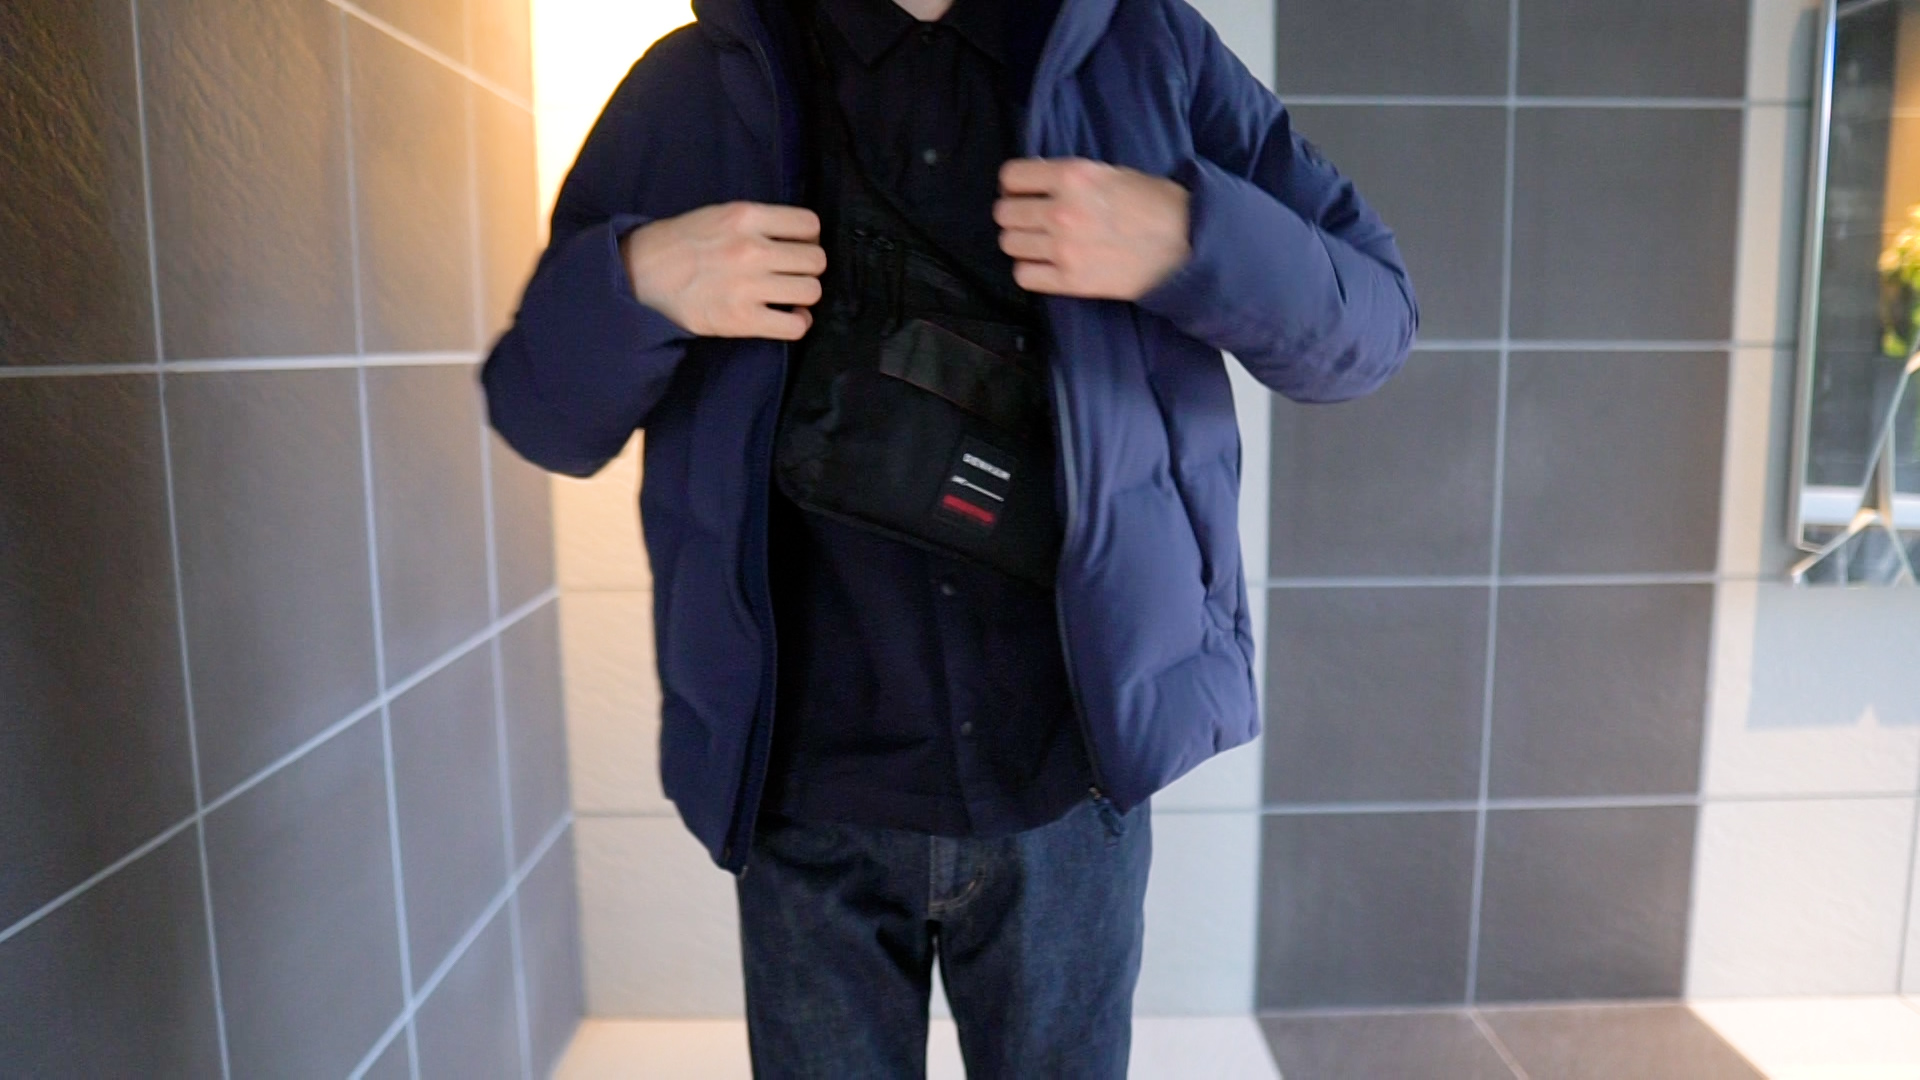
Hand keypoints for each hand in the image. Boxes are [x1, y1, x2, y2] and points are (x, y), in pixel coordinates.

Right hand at [622, 202, 825, 339]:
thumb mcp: (721, 214)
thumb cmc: (683, 244)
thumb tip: (802, 238)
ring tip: (787, 296)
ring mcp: (748, 286)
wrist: (641, 275)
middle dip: (807, 268)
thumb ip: (760, 222)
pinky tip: (785, 317)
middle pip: (816, 260)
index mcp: (746, 217)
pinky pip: (796, 326)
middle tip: (790, 274)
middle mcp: (751, 249)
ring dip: (803, 296)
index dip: (809, 238)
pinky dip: (797, 323)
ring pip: (811, 291)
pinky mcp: (741, 319)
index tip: (797, 247)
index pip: (809, 224)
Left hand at [994, 159, 1190, 300]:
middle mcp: (1062, 211)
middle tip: (1032, 219)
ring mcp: (1063, 249)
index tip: (1022, 191)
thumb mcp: (1109, 173)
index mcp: (1072, 176)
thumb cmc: (1153, 203)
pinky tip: (1046, 264)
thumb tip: (1033, 182)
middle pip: (1004, 213)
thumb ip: (1068, 177)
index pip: (1011, 177)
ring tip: (1040, 242)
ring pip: (1009, 244)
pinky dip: (1030, 270)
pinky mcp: (1070, 281)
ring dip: (1021, 242)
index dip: (1014, 184)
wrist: (1185, 244)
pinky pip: (1024, 275)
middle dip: (1015, 214)